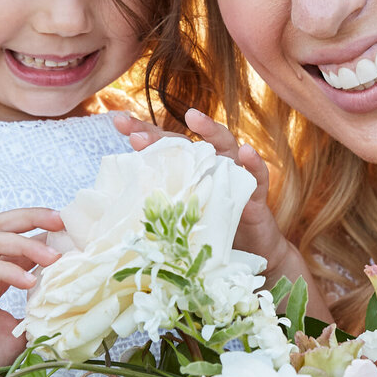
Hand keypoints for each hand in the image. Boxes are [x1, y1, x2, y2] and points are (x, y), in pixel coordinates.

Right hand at [0, 207, 60, 376]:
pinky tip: (28, 281)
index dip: (40, 229)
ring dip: (24, 244)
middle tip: (61, 221)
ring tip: (53, 258)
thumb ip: (37, 312)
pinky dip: (6, 270)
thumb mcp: (18, 332)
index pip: (13, 237)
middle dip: (31, 218)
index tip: (71, 230)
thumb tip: (69, 303)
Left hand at [110, 110, 332, 320]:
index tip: (119, 122)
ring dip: (210, 131)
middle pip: (187, 142)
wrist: (252, 258)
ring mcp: (234, 178)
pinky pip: (258, 177)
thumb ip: (160, 212)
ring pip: (226, 146)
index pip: (164, 147)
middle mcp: (210, 167)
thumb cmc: (212, 236)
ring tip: (194, 118)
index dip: (143, 132)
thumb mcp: (180, 223)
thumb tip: (118, 212)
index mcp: (189, 172)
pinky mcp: (256, 197)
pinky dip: (254, 164)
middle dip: (161, 135)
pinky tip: (246, 152)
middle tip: (137, 134)